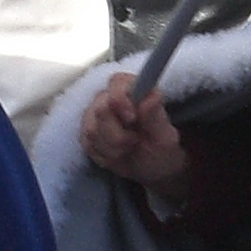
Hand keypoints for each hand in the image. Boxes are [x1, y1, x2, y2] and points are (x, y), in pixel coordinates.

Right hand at [80, 72, 189, 200]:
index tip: (132, 119)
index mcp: (132, 89)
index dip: (121, 100)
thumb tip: (150, 98)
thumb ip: (156, 117)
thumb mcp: (164, 136)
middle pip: (101, 109)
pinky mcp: (86, 132)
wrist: (149, 168)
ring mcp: (94, 114)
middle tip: (134, 141)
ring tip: (128, 149)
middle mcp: (109, 97)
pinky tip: (117, 155)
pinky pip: (88, 144)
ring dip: (112, 147)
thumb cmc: (159, 148)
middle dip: (118, 134)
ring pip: (92, 130)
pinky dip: (104, 155)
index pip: (117, 82)